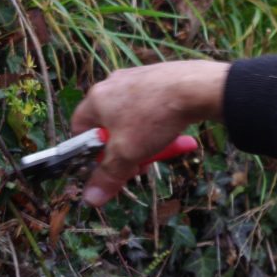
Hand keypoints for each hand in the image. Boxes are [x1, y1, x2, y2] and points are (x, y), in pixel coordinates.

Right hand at [70, 60, 229, 206]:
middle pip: (108, 126)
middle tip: (138, 164)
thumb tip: (90, 199)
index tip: (106, 166)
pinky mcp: (157, 77)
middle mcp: (112, 84)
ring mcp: (136, 78)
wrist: (196, 87)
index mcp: (96, 99)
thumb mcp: (126, 154)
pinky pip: (151, 107)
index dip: (90, 152)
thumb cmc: (154, 117)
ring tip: (160, 150)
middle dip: (123, 150)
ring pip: (132, 118)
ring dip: (143, 140)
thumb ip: (107, 176)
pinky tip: (175, 134)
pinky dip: (159, 124)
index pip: (80, 129)